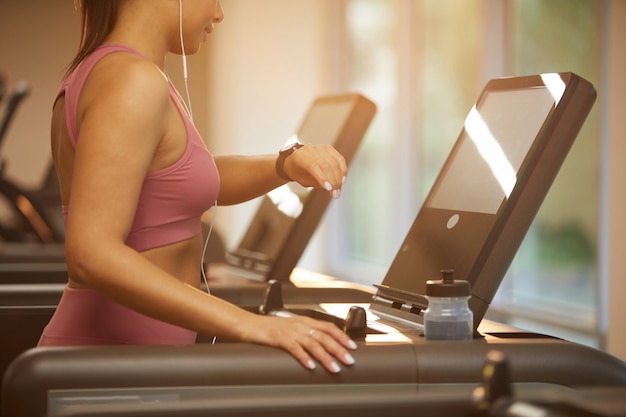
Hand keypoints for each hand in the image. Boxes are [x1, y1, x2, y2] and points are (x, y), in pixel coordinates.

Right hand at [242, 313, 356, 372]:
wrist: (248, 324)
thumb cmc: (269, 328)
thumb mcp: (292, 328)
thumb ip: (307, 334)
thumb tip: (324, 347)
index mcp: (305, 321)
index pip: (329, 327)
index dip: (342, 336)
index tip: (353, 347)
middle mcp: (300, 325)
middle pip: (324, 336)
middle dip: (339, 349)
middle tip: (349, 360)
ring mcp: (289, 331)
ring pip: (312, 343)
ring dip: (325, 356)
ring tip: (333, 367)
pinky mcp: (278, 338)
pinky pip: (294, 348)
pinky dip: (304, 357)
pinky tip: (310, 366)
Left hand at [283, 144, 346, 198]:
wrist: (296, 161)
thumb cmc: (298, 172)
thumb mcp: (302, 180)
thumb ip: (315, 182)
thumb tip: (330, 186)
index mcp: (300, 157)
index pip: (313, 166)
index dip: (322, 177)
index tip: (329, 189)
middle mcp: (310, 150)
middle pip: (325, 165)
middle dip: (333, 181)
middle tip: (336, 194)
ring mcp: (320, 148)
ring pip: (334, 163)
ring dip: (339, 178)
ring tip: (338, 190)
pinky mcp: (329, 149)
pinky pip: (339, 159)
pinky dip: (343, 170)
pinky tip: (343, 180)